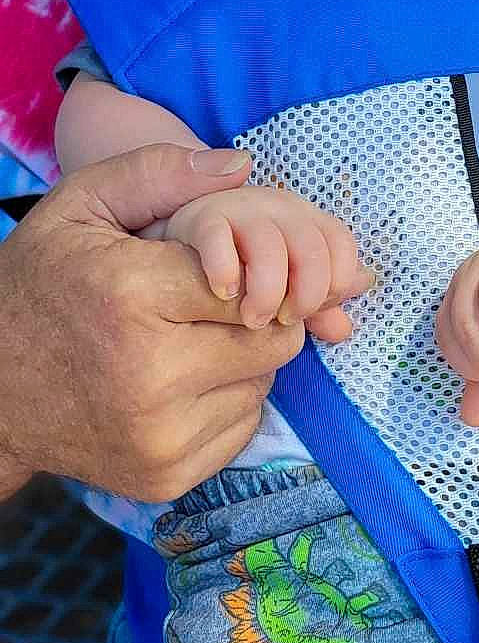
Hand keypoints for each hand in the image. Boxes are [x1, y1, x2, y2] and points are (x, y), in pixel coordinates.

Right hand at [0, 145, 348, 504]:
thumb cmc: (41, 285)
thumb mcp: (81, 207)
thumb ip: (160, 173)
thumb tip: (241, 166)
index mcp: (131, 297)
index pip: (253, 280)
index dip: (246, 268)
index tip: (215, 268)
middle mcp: (151, 375)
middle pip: (274, 338)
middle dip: (254, 313)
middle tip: (205, 305)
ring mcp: (160, 436)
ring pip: (263, 382)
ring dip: (240, 358)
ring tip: (185, 340)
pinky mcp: (166, 476)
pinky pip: (242, 426)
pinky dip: (224, 400)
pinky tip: (178, 382)